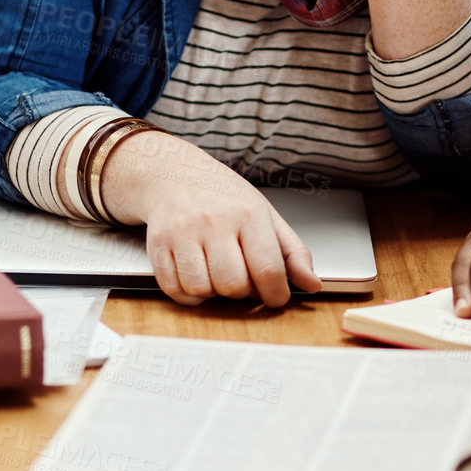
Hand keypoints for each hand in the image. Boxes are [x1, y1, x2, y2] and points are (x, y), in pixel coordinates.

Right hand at [98, 128, 323, 305]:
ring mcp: (183, 232)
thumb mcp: (265, 214)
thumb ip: (292, 251)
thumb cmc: (223, 196)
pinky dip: (188, 294)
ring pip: (202, 290)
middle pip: (233, 285)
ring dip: (213, 292)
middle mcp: (215, 221)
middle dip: (242, 292)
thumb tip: (312, 284)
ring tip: (217, 273)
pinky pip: (174, 289)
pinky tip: (197, 275)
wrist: (173, 173)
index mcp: (248, 213)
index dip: (277, 294)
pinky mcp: (158, 244)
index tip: (277, 297)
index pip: (268, 269)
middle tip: (242, 277)